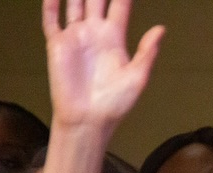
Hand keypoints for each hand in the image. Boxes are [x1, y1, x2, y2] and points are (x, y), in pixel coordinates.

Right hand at [42, 0, 163, 130]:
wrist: (89, 119)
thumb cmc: (115, 103)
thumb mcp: (138, 78)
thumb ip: (147, 52)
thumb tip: (161, 28)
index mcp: (115, 38)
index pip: (119, 6)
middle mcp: (94, 33)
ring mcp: (75, 37)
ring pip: (74, 4)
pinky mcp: (57, 45)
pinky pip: (51, 20)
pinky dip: (51, 5)